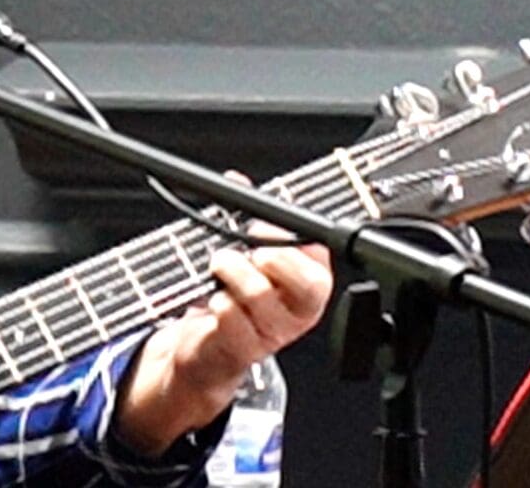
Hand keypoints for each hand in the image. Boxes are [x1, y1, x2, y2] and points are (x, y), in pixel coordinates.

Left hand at [111, 214, 332, 456]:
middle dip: (273, 258)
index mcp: (311, 282)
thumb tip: (236, 180)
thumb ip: (246, 216)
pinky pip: (231, 316)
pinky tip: (215, 301)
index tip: (262, 227)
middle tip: (250, 253)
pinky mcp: (246, 349)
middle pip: (307, 283)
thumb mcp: (247, 254)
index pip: (318, 254)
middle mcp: (300, 310)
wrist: (211, 348)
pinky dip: (216, 301)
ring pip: (260, 294)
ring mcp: (275, 333)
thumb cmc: (235, 296)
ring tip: (221, 268)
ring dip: (232, 273)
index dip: (288, 238)